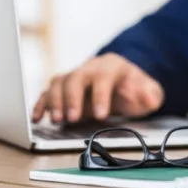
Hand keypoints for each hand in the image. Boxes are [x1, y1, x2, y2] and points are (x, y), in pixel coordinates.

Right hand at [31, 53, 163, 123]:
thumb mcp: (149, 91)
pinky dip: (41, 104)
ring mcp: (74, 77)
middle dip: (72, 98)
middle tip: (71, 118)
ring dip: (54, 101)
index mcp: (111, 66)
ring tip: (55, 120)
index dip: (100, 96)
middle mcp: (89, 68)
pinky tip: (37, 117)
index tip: (101, 115)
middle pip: (76, 77)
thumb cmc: (134, 88)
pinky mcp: (64, 88)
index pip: (103, 77)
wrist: (122, 81)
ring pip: (59, 82)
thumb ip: (150, 94)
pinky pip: (48, 92)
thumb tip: (148, 96)